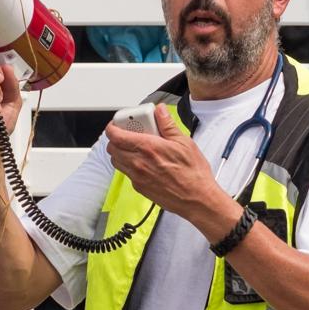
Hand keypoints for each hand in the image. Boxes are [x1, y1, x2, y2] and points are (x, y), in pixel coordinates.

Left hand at [105, 104, 232, 229]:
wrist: (196, 199)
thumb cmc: (193, 174)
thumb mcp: (183, 142)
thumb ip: (167, 124)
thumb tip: (160, 111)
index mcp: (148, 148)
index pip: (116, 135)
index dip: (113, 126)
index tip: (118, 123)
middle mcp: (138, 163)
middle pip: (112, 148)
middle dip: (116, 138)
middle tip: (129, 133)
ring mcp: (137, 177)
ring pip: (116, 161)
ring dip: (121, 152)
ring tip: (136, 147)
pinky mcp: (139, 187)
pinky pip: (126, 173)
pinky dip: (129, 165)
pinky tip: (144, 162)